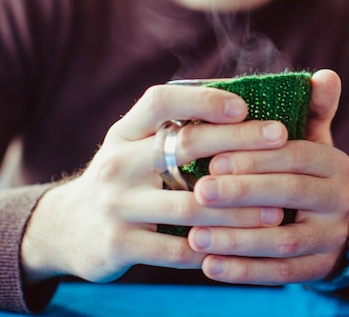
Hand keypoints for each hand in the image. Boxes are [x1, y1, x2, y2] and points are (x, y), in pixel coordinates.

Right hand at [21, 81, 289, 284]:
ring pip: (191, 205)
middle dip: (240, 139)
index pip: (161, 101)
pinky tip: (245, 248)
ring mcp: (116, 205)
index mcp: (125, 132)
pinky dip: (215, 249)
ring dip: (240, 208)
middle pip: (186, 145)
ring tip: (277, 209)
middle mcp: (119, 163)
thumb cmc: (123, 179)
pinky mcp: (119, 244)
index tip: (243, 105)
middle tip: (282, 138)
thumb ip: (175, 129)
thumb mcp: (135, 147)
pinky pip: (178, 250)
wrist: (66, 228)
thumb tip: (244, 104)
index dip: (203, 99)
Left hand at [188, 69, 348, 284]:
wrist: (321, 225)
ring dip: (237, 238)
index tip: (213, 160)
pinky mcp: (319, 268)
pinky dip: (244, 271)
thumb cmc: (298, 174)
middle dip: (241, 193)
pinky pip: (281, 274)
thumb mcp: (307, 142)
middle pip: (288, 193)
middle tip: (199, 193)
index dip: (255, 157)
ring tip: (194, 236)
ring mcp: (332, 237)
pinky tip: (209, 266)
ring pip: (283, 240)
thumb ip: (310, 111)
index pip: (295, 154)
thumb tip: (325, 75)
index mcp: (334, 162)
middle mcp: (341, 198)